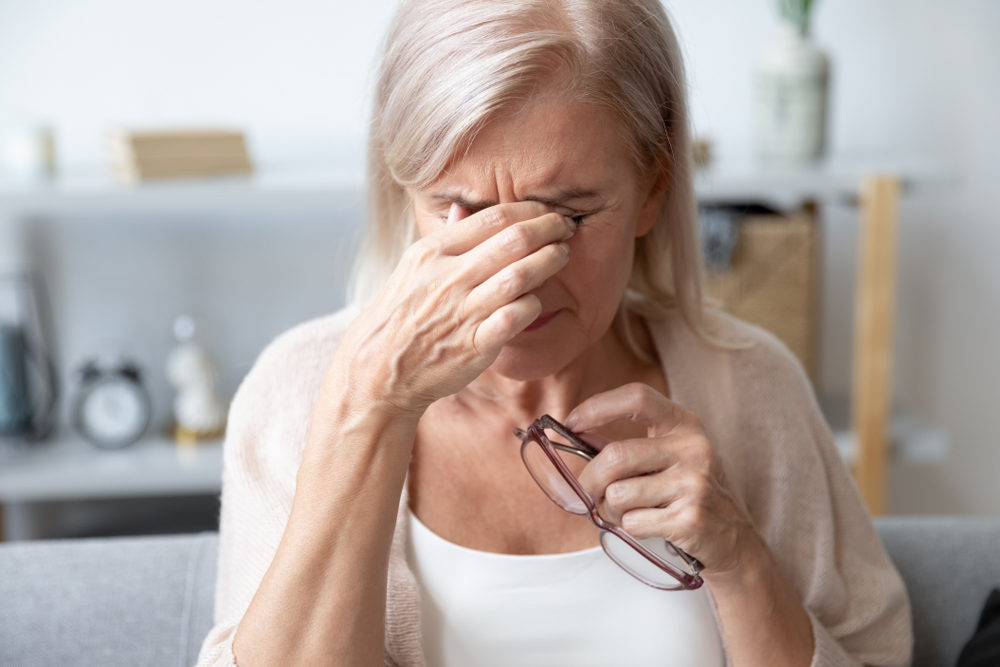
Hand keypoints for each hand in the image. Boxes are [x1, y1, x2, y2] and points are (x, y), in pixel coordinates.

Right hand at [329, 201, 574, 418]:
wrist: (380, 369)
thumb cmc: (401, 316)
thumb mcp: (411, 268)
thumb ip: (444, 238)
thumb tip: (463, 206)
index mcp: (432, 252)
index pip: (492, 218)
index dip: (529, 210)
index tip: (547, 211)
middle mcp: (448, 277)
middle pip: (513, 241)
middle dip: (548, 229)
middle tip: (566, 228)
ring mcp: (462, 312)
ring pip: (519, 276)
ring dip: (548, 261)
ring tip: (562, 255)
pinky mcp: (474, 344)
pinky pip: (516, 317)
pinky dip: (533, 304)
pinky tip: (537, 300)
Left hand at [566, 382, 759, 578]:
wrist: (732, 538)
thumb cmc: (689, 492)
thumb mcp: (666, 458)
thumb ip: (625, 445)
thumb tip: (576, 434)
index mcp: (684, 424)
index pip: (636, 397)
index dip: (598, 406)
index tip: (571, 422)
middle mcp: (693, 448)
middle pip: (615, 456)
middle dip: (590, 479)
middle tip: (588, 491)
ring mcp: (694, 483)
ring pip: (618, 494)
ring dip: (612, 509)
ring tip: (632, 510)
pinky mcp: (690, 518)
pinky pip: (632, 522)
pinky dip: (630, 528)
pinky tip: (651, 525)